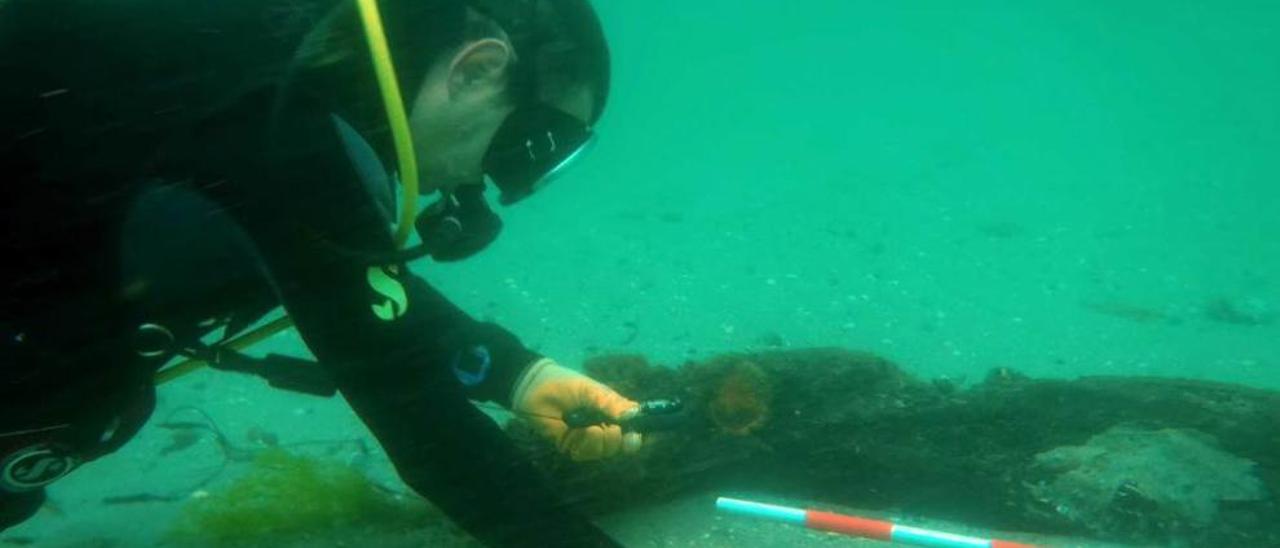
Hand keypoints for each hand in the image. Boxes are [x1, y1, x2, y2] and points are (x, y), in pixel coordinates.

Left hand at [511, 358, 641, 460]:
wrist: (534, 386)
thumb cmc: (565, 383)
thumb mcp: (593, 390)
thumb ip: (614, 403)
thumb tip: (636, 414)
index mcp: (609, 414)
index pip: (628, 431)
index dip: (636, 438)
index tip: (638, 438)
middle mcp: (598, 429)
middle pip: (616, 448)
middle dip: (616, 442)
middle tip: (611, 429)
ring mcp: (582, 439)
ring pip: (599, 453)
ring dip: (598, 443)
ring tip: (591, 429)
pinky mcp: (566, 445)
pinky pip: (580, 453)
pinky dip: (581, 444)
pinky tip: (576, 431)